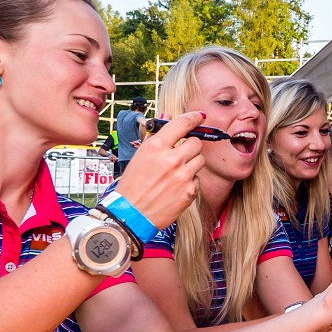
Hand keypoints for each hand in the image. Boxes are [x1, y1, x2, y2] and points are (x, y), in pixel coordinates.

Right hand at [111, 111, 205, 227]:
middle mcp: (171, 159)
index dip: (194, 118)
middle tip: (181, 154)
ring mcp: (182, 176)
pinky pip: (197, 179)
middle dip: (190, 146)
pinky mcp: (190, 192)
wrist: (131, 215)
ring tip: (176, 172)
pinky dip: (190, 181)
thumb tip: (168, 118)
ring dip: (192, 163)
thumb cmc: (132, 184)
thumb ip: (156, 136)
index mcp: (156, 146)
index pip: (183, 123)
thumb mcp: (140, 156)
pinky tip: (175, 187)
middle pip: (196, 142)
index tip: (200, 117)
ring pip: (200, 160)